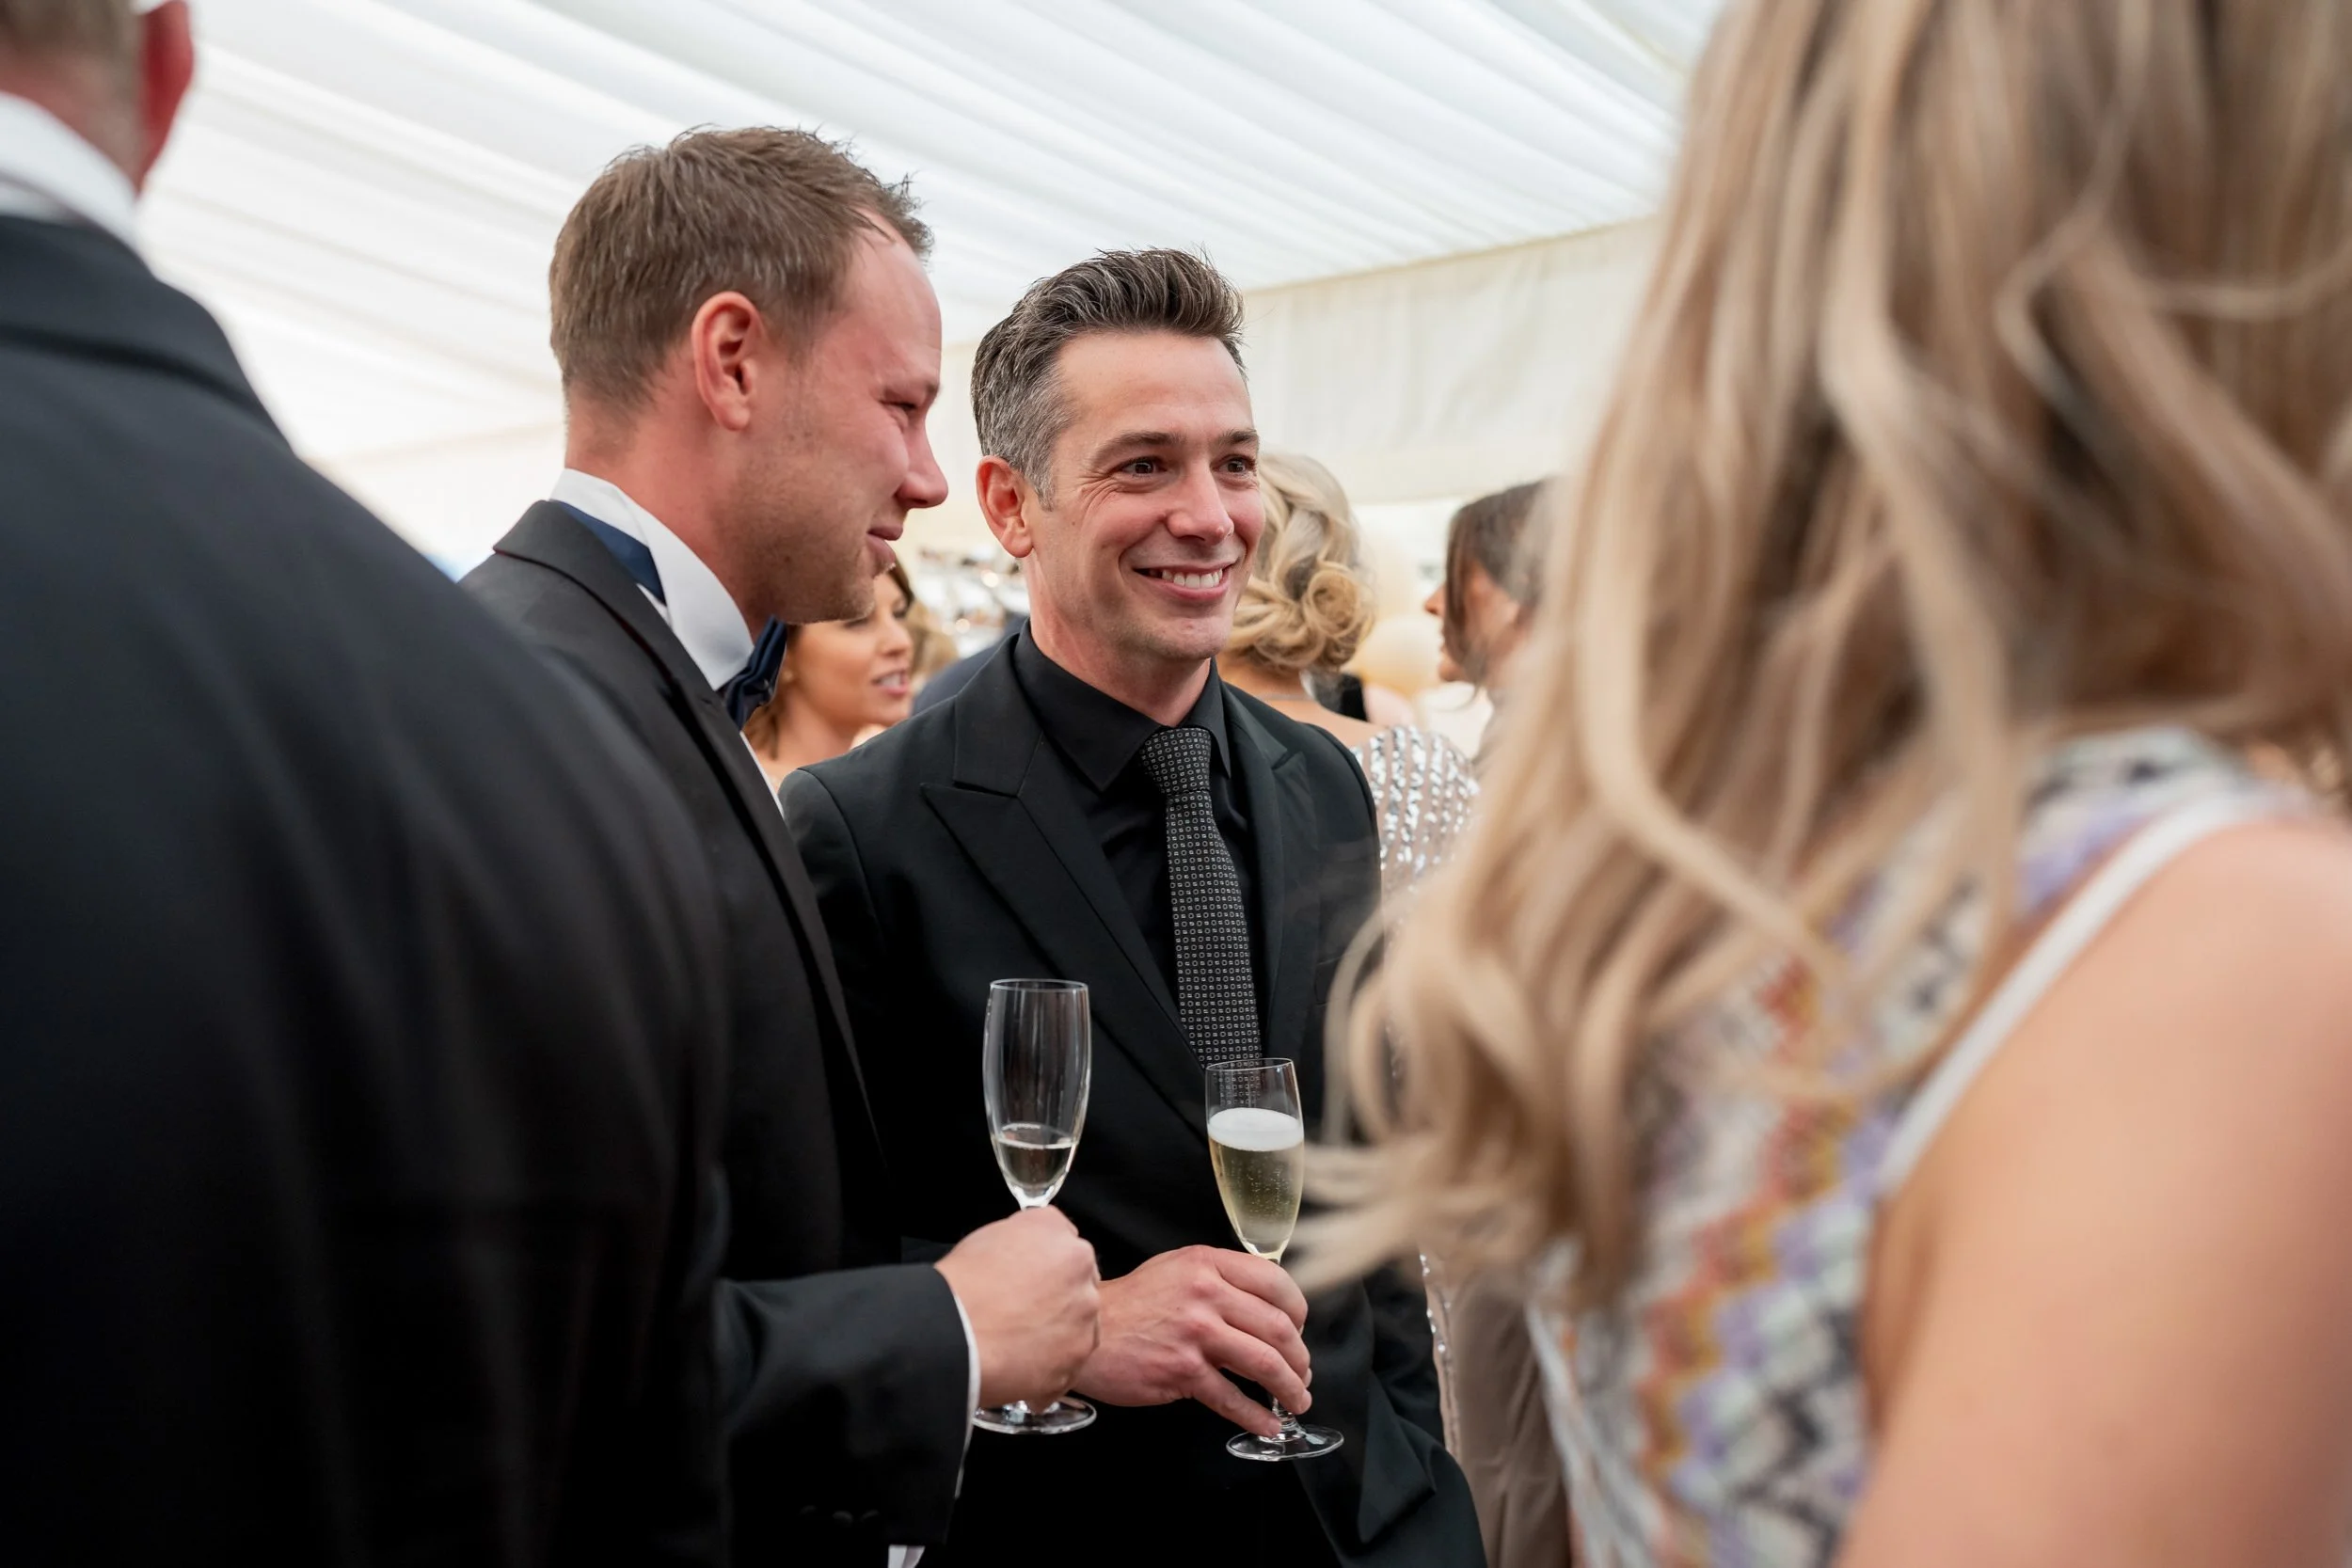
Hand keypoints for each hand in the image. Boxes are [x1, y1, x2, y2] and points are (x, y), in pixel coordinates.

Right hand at [935, 1207, 1099, 1407]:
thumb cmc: (964, 1283)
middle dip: (1059, 1302)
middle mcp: (1083, 1276)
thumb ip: (1030, 1236)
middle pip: (1080, 1290)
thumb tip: (1034, 1250)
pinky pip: (1066, 1368)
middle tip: (1024, 1315)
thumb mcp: (996, 1233)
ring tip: (1017, 1346)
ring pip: (1080, 1330)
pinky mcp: (1074, 1362)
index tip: (1033, 1282)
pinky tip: (1017, 1368)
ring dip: (1058, 1337)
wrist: (952, 1332)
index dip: (1049, 1269)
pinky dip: (1047, 1372)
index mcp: (1063, 1239)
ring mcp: (1084, 1322)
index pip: (1069, 1251)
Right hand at [1070, 1245, 1310, 1438]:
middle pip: (1278, 1327)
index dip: (1298, 1310)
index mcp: (1208, 1264)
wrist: (1087, 1331)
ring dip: (1289, 1387)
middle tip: (1302, 1373)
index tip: (1300, 1329)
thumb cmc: (1129, 1304)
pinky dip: (1256, 1416)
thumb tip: (1262, 1305)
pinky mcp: (1183, 1371)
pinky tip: (1267, 1424)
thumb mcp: (1176, 1269)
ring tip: (1296, 1399)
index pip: (1275, 1282)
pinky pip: (1232, 1398)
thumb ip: (1217, 1278)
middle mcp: (1206, 1294)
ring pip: (1264, 1363)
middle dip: (1299, 1358)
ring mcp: (1196, 1334)